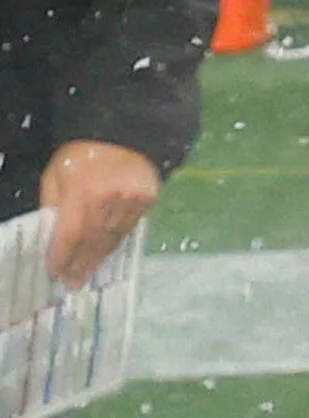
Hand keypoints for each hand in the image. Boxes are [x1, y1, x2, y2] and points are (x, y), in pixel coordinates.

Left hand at [37, 141, 159, 289]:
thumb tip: (53, 234)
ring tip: (86, 274)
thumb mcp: (55, 174)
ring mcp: (132, 201)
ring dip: (98, 258)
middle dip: (80, 263)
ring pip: (112, 237)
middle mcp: (109, 200)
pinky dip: (115, 243)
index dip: (63, 255)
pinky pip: (128, 228)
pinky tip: (105, 254)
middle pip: (92, 240)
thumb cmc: (81, 155)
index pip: (71, 233)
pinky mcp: (147, 200)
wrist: (123, 134)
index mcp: (82, 191)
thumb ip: (53, 203)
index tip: (55, 272)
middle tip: (72, 283)